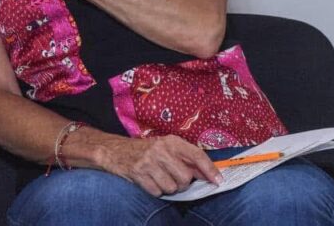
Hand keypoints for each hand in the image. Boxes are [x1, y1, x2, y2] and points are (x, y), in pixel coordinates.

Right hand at [97, 134, 221, 196]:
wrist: (115, 150)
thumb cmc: (145, 150)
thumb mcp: (166, 148)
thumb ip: (186, 159)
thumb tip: (209, 174)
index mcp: (171, 141)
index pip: (196, 154)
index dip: (209, 169)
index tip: (218, 181)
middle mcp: (161, 149)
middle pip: (185, 177)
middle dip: (181, 182)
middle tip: (172, 177)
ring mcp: (148, 162)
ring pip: (172, 187)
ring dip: (167, 187)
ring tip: (158, 177)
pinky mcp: (138, 173)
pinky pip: (157, 192)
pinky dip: (155, 190)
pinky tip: (149, 181)